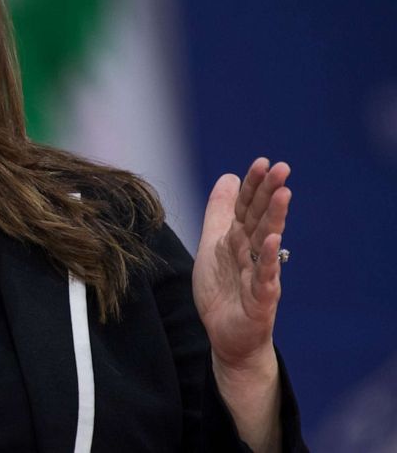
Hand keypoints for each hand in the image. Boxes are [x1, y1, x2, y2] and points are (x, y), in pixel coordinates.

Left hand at [193, 158, 290, 369]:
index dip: (253, 185)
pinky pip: (265, 276)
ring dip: (274, 218)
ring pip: (267, 242)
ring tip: (282, 194)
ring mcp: (259, 274)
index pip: (247, 206)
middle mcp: (252, 252)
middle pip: (261, 218)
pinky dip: (268, 259)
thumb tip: (229, 175)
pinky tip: (273, 241)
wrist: (227, 335)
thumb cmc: (223, 288)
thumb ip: (219, 211)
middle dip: (270, 193)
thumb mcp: (213, 243)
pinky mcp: (260, 299)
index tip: (262, 161)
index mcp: (239, 238)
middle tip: (282, 168)